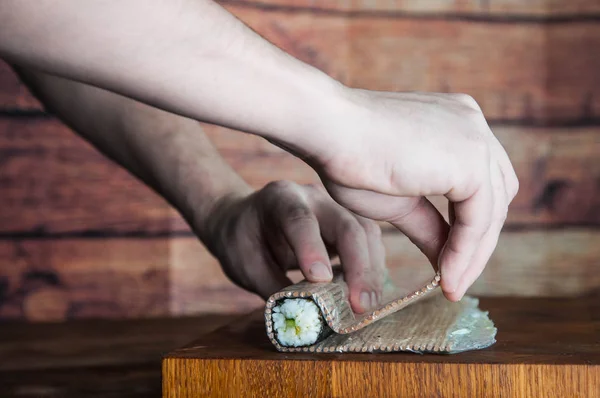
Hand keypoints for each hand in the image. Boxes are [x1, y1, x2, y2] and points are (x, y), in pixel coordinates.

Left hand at [200, 181, 385, 313]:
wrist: (246, 220)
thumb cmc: (242, 241)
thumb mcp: (245, 265)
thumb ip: (273, 287)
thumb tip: (305, 316)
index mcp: (279, 199)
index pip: (299, 219)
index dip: (312, 249)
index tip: (320, 280)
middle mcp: (312, 197)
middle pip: (345, 225)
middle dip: (358, 266)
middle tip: (360, 305)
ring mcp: (334, 207)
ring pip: (365, 232)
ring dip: (371, 270)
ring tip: (366, 304)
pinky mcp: (347, 222)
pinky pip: (368, 241)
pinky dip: (372, 268)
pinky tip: (367, 293)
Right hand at [303, 90, 518, 301]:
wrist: (329, 132)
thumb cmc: (350, 158)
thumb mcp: (399, 199)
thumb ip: (429, 224)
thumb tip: (447, 260)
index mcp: (455, 122)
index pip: (480, 182)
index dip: (469, 226)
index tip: (449, 263)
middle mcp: (472, 124)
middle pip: (495, 195)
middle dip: (478, 242)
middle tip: (455, 279)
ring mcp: (475, 139)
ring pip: (491, 210)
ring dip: (473, 254)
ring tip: (450, 286)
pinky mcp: (470, 161)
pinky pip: (478, 220)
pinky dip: (465, 253)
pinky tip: (446, 277)